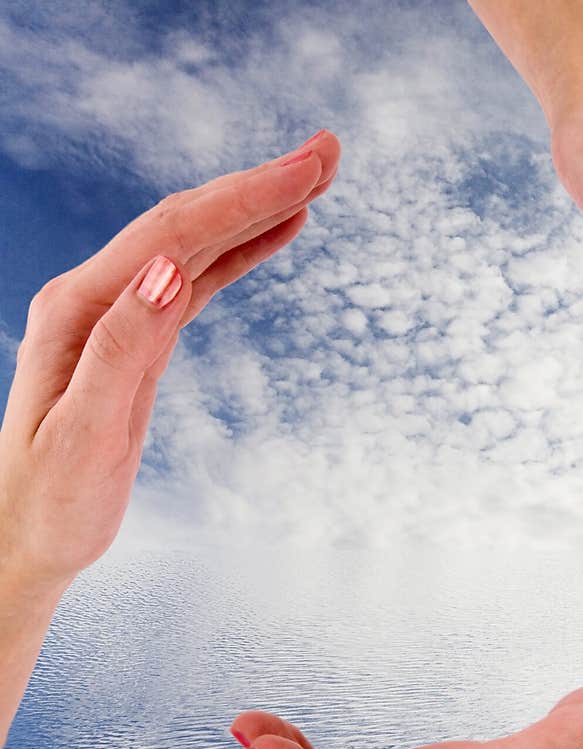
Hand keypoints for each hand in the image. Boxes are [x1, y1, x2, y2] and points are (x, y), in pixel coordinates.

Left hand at [0, 130, 338, 589]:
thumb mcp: (82, 436)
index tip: (309, 170)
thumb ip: (122, 350)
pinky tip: (273, 235)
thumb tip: (168, 269)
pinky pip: (196, 282)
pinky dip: (238, 253)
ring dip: (254, 210)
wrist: (27, 537)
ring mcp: (118, 316)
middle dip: (259, 185)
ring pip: (195, 246)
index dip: (245, 197)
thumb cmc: (50, 501)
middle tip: (328, 153)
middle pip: (187, 223)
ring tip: (314, 180)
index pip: (173, 234)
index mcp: (81, 311)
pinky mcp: (139, 340)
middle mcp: (97, 299)